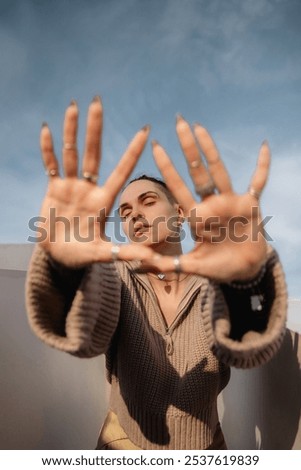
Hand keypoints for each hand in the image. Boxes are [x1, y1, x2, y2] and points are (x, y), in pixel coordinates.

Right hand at [38, 97, 153, 266]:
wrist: (59, 258)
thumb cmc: (82, 257)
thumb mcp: (104, 255)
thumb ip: (125, 254)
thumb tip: (153, 260)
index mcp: (103, 201)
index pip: (121, 171)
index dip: (132, 151)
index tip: (146, 130)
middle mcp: (88, 189)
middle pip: (92, 153)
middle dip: (95, 129)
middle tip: (97, 102)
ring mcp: (71, 187)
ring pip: (71, 153)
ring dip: (71, 131)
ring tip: (73, 106)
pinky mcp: (54, 189)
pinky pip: (51, 165)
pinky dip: (48, 149)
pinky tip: (48, 130)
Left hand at [149, 116, 269, 281]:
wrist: (245, 270)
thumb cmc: (218, 267)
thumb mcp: (192, 266)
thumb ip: (169, 265)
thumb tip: (140, 266)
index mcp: (196, 216)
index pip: (178, 188)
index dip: (168, 168)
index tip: (156, 147)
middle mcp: (211, 204)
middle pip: (197, 171)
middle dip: (187, 148)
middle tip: (178, 122)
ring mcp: (230, 202)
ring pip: (219, 170)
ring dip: (210, 149)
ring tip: (199, 127)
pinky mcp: (250, 204)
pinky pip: (258, 181)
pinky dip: (262, 166)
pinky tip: (263, 146)